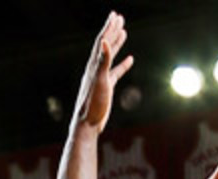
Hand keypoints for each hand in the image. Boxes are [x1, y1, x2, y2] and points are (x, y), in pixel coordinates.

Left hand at [74, 12, 133, 132]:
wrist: (88, 124)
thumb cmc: (93, 104)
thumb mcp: (100, 81)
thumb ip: (102, 61)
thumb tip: (103, 42)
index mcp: (93, 65)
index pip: (102, 41)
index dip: (109, 28)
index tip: (115, 15)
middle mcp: (96, 69)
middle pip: (105, 44)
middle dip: (112, 30)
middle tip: (119, 16)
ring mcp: (101, 77)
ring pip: (110, 56)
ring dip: (116, 43)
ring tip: (123, 31)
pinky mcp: (106, 87)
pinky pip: (116, 71)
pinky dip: (123, 64)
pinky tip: (130, 60)